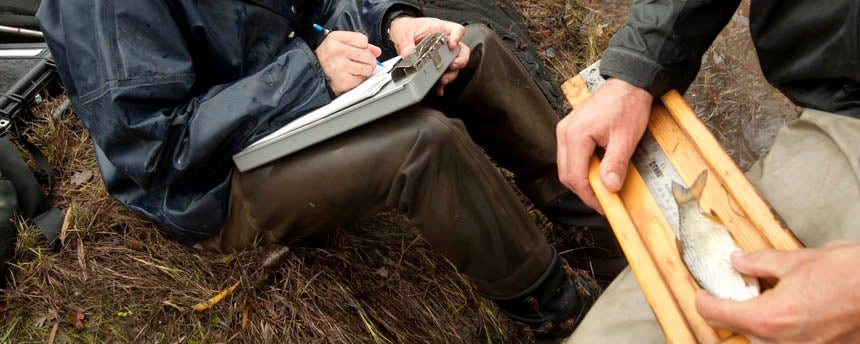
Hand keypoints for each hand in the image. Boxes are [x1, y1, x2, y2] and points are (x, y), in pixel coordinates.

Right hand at [315, 31, 381, 95]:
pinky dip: (359, 79)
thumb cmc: (327, 57)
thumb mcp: (339, 43)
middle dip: (368, 59)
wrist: (313, 72)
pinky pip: (362, 79)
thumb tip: (377, 51)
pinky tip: (349, 76)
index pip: (363, 40)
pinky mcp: (344, 81)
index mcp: (335, 39)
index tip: (358, 50)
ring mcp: (340, 67)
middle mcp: (337, 52)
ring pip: (367, 68)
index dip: (363, 46)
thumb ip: (359, 44)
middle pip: (368, 55)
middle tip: (360, 62)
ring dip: (364, 70)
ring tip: (354, 69)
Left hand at [388, 17, 469, 95]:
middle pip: (461, 51)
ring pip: (455, 65)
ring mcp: (443, 55)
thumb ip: (405, 42)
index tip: (451, 44)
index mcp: (440, 29)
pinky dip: (442, 84)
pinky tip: (438, 88)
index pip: (457, 30)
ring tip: (442, 79)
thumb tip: (407, 53)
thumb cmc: (407, 28)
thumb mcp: (403, 32)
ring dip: (451, 74)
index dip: (457, 37)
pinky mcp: (437, 65)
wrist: (401, 34)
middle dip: (460, 61)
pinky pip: (443, 75)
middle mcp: (445, 43)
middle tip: (452, 66)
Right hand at [556, 78, 652, 210]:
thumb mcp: (626, 138)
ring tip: (602, 186)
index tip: (604, 205)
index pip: (575, 177)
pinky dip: (582, 168)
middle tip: (604, 200)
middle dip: (584, 191)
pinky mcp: (570, 130)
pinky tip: (597, 170)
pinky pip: (570, 156)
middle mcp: (565, 133)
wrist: (628, 83)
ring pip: (566, 167)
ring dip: (582, 180)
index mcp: (575, 135)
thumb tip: (609, 187)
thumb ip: (616, 164)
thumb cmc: (628, 105)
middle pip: (566, 174)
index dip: (589, 196)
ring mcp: (565, 130)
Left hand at [696, 242, 859, 342]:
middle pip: (740, 330)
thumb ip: (759, 263)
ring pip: (764, 339)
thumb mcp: (796, 261)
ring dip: (761, 321)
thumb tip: (739, 261)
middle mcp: (783, 342)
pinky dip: (785, 329)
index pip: (717, 314)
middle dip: (736, 309)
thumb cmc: (850, 276)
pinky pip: (789, 343)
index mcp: (769, 318)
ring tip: (775, 298)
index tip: (702, 294)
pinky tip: (797, 310)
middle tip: (742, 290)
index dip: (704, 301)